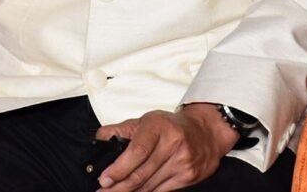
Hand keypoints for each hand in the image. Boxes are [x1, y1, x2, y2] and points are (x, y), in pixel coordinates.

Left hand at [94, 104, 237, 190]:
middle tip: (104, 191)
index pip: (136, 151)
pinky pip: (162, 191)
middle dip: (119, 187)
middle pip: (141, 173)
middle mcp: (173, 143)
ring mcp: (182, 162)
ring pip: (150, 186)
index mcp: (159, 126)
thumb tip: (100, 139)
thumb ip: (121, 130)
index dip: (119, 169)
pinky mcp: (189, 176)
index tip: (105, 179)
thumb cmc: (172, 126)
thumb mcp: (146, 121)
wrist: (205, 131)